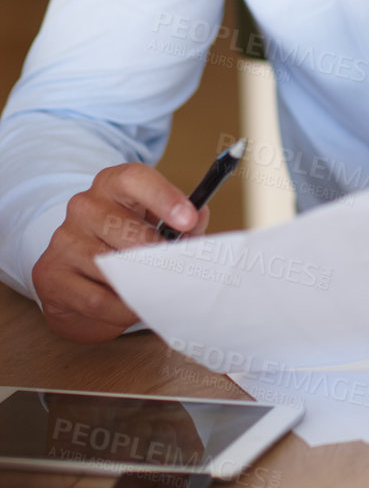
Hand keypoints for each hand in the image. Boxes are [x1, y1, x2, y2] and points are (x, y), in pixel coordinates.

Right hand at [31, 162, 206, 342]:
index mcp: (112, 185)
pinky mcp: (50, 274)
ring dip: (140, 286)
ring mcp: (64, 238)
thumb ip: (183, 223)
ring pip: (113, 268)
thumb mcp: (157, 227)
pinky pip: (97, 299)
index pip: (134, 179)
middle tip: (173, 271)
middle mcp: (84, 205)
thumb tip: (200, 216)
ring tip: (150, 290)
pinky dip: (121, 309)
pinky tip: (127, 305)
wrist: (75, 280)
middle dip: (156, 255)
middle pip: (127, 230)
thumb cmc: (125, 247)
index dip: (164, 197)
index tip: (188, 220)